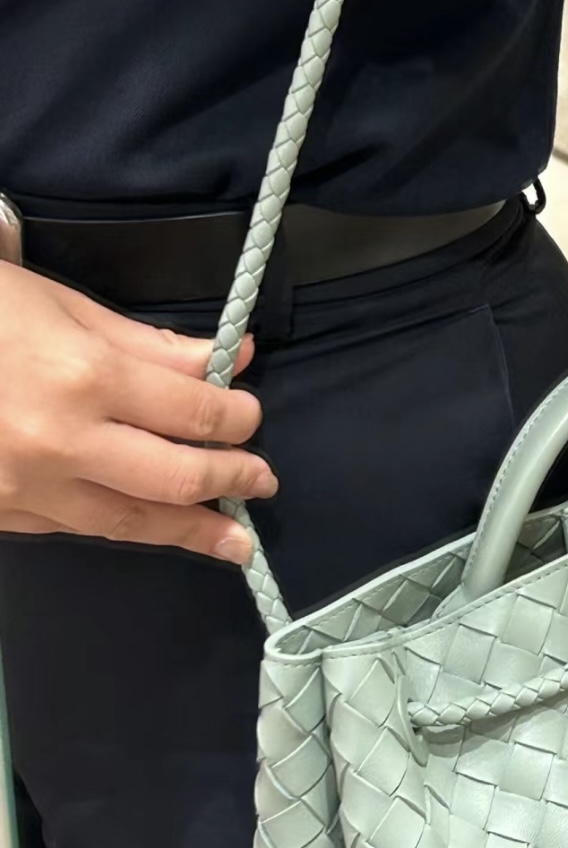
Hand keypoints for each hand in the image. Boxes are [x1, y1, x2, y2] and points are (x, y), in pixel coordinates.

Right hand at [0, 262, 276, 563]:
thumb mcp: (54, 305)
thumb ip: (145, 345)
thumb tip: (225, 361)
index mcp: (83, 377)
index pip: (195, 412)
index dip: (237, 418)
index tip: (250, 415)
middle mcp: (63, 442)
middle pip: (177, 477)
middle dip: (231, 478)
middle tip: (261, 480)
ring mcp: (27, 488)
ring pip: (131, 522)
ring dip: (191, 532)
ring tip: (232, 542)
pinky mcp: (1, 514)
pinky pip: (77, 527)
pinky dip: (122, 527)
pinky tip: (151, 527)